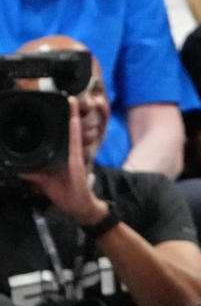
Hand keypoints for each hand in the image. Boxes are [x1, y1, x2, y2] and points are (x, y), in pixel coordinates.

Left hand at [21, 97, 108, 226]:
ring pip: (74, 133)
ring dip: (73, 117)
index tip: (64, 105)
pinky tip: (73, 121)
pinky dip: (73, 132)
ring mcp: (76, 157)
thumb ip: (32, 172)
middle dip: (71, 113)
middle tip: (68, 98)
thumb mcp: (44, 181)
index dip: (65, 119)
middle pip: (71, 130)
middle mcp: (72, 153)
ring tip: (71, 103)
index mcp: (65, 155)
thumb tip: (16, 167)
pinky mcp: (77, 162)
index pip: (65, 135)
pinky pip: (74, 145)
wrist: (80, 207)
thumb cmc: (67, 194)